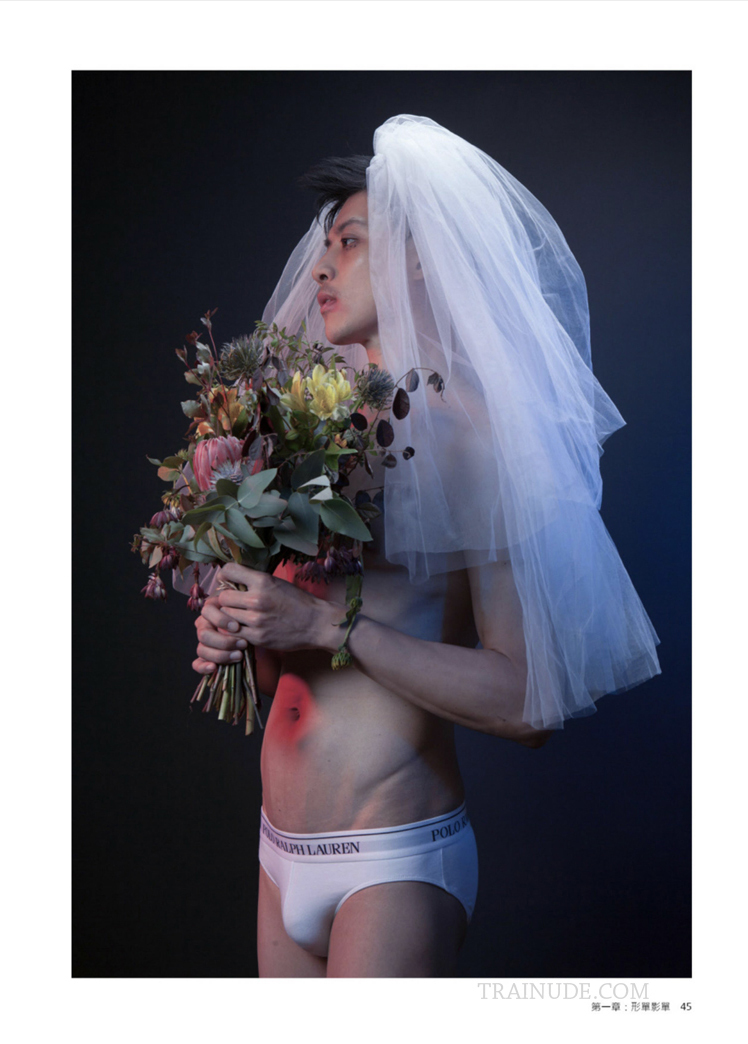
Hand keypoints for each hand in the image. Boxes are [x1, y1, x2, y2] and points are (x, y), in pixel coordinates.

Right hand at [192, 595, 247, 674]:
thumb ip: (240, 611)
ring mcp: (204, 642)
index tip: (237, 627)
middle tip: (243, 644)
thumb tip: (238, 623)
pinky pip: (197, 664)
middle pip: (204, 634)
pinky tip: (214, 667)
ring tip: (239, 656)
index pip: (207, 612)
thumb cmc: (250, 616)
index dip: (220, 620)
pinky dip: (203, 667)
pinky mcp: (206, 657)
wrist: (255, 628)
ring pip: (201, 649)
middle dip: (224, 641)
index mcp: (211, 610)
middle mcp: (204, 625)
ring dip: (220, 655)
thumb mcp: (246, 610)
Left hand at [211, 562, 339, 653]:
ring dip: (230, 616)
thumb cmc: (298, 601)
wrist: (316, 623)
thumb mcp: (277, 582)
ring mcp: (256, 620)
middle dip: (226, 599)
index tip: (227, 581)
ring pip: (226, 615)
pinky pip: (233, 633)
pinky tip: (244, 627)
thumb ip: (255, 581)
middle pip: (223, 597)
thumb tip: (232, 579)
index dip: (224, 575)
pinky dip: (236, 630)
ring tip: (240, 615)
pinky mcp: (257, 637)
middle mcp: (257, 599)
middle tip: (233, 602)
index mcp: (262, 581)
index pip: (228, 570)